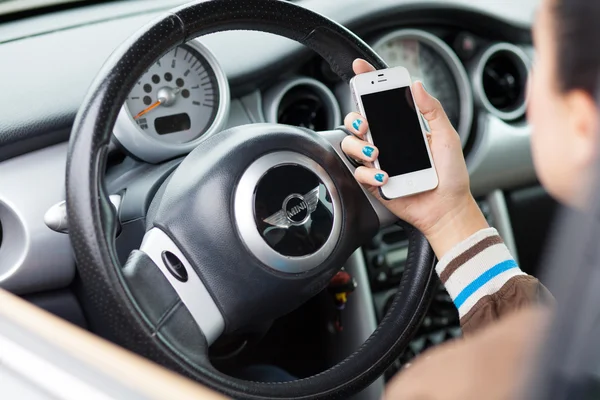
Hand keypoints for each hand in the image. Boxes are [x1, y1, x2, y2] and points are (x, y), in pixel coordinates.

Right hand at [342, 59, 487, 257]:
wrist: (447, 208)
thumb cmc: (450, 175)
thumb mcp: (447, 136)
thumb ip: (432, 110)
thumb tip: (416, 85)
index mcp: (402, 127)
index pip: (381, 101)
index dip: (368, 82)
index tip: (360, 68)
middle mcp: (386, 141)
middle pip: (356, 121)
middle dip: (354, 118)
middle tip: (365, 123)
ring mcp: (378, 161)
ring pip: (351, 145)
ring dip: (359, 146)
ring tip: (378, 153)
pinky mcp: (373, 182)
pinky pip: (359, 171)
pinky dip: (369, 172)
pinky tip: (385, 176)